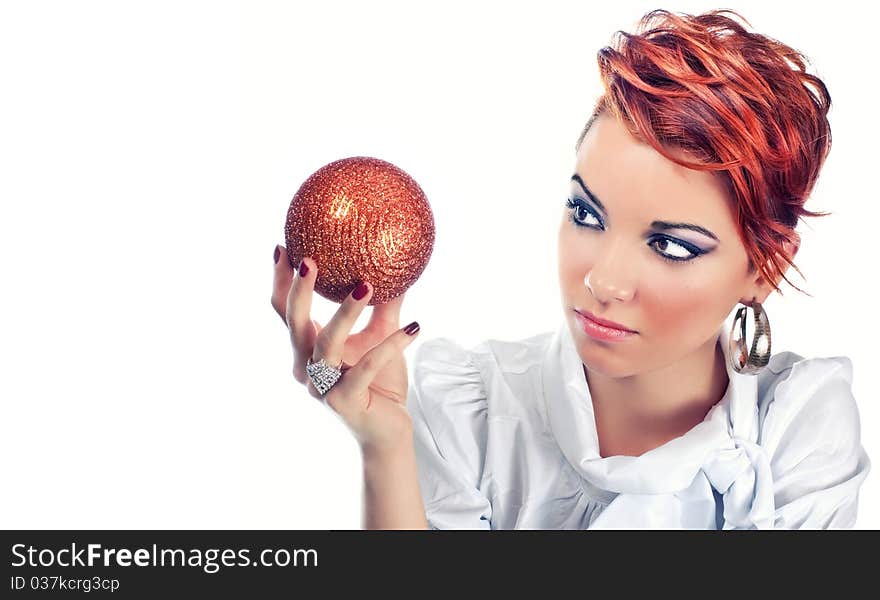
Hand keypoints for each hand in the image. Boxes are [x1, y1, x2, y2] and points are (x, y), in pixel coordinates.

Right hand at [271, 245, 419, 452]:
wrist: (389, 431)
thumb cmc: (381, 382)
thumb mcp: (380, 335)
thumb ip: (383, 304)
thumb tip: (397, 261)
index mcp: (306, 350)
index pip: (284, 312)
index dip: (281, 281)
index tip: (283, 247)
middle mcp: (306, 368)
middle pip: (293, 324)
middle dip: (298, 290)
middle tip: (309, 259)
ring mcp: (322, 387)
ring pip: (326, 345)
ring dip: (345, 313)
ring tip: (367, 285)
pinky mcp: (345, 402)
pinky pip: (366, 368)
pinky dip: (389, 346)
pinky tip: (413, 328)